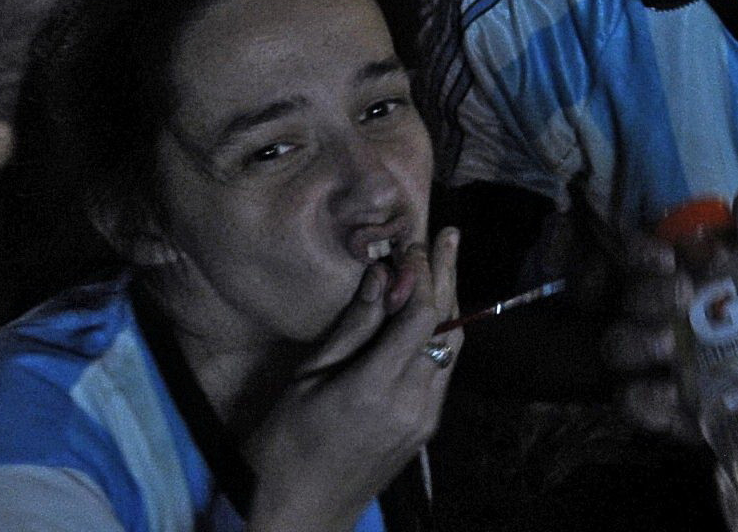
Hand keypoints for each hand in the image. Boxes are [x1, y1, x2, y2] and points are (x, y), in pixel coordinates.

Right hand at [242, 228, 459, 531]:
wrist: (302, 515)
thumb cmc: (286, 445)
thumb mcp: (307, 380)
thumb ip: (351, 327)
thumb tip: (381, 275)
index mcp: (373, 389)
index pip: (420, 316)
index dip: (421, 273)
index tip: (412, 242)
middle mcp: (410, 403)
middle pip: (446, 326)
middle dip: (448, 275)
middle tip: (448, 234)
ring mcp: (424, 419)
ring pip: (451, 347)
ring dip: (450, 301)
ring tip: (445, 260)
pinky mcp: (426, 429)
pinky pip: (443, 370)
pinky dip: (441, 333)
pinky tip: (432, 310)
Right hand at [608, 191, 737, 442]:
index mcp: (694, 280)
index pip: (644, 255)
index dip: (642, 250)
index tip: (667, 256)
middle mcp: (668, 317)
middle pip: (627, 298)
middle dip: (645, 294)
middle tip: (683, 297)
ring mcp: (665, 365)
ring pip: (618, 346)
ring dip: (635, 341)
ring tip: (670, 347)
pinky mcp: (670, 410)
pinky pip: (633, 403)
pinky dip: (642, 399)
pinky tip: (670, 394)